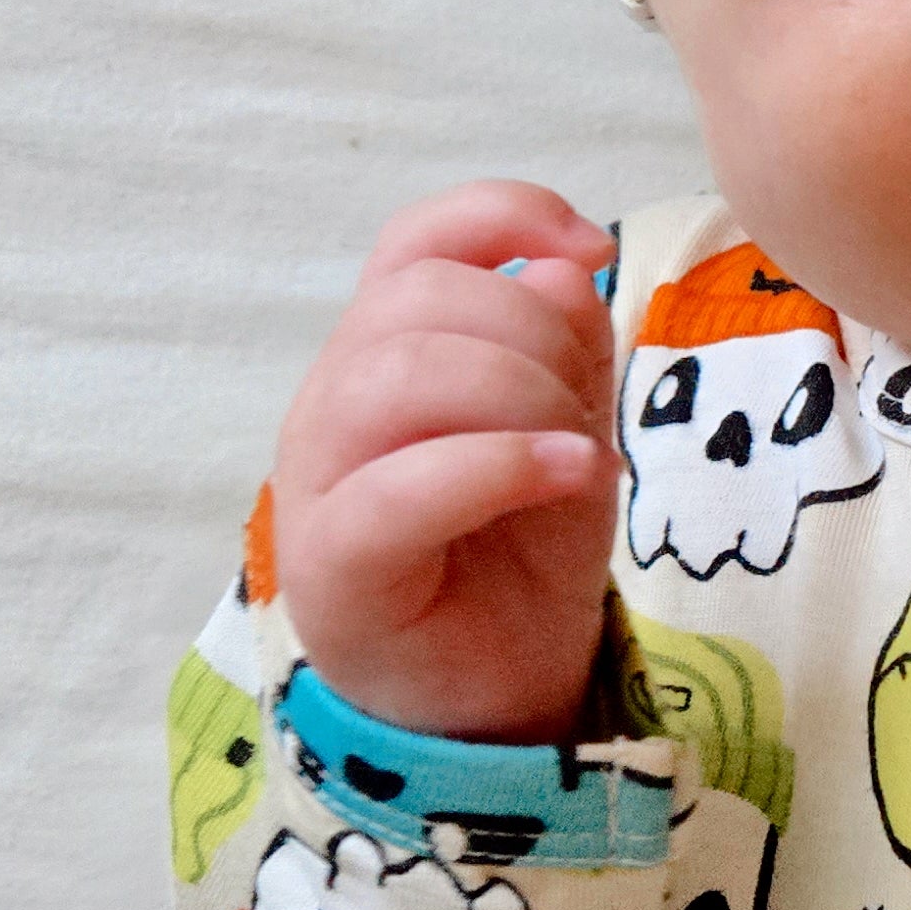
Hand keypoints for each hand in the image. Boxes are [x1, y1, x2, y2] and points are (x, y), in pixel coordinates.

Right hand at [273, 182, 622, 743]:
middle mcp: (336, 400)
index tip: (590, 247)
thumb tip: (560, 267)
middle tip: (583, 409)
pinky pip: (401, 486)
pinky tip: (568, 474)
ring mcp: (320, 481)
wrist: (496, 694)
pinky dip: (499, 464)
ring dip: (519, 395)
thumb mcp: (569, 424)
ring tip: (578, 456)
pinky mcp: (333, 564)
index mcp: (384, 352)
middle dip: (531, 332)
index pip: (415, 240)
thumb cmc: (519, 551)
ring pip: (397, 375)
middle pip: (417, 298)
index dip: (502, 215)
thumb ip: (564, 342)